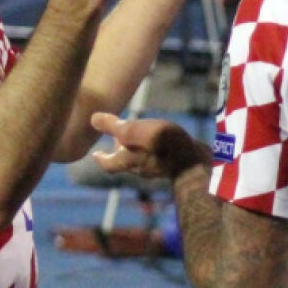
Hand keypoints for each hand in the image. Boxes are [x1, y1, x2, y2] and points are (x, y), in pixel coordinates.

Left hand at [89, 113, 210, 180]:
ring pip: (141, 158)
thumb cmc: (163, 145)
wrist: (194, 162)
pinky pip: (157, 155)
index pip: (108, 164)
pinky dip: (152, 148)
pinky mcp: (172, 163)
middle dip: (119, 150)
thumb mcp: (134, 131)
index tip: (95, 154)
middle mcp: (140, 168)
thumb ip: (114, 126)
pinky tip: (160, 139)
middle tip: (116, 137)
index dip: (101, 158)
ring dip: (136, 148)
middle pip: (124, 161)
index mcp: (127, 161)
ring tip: (138, 135)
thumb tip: (92, 119)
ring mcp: (158, 167)